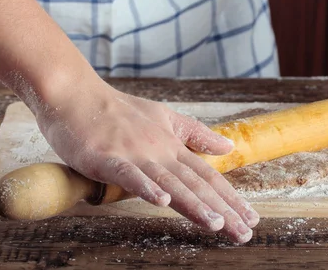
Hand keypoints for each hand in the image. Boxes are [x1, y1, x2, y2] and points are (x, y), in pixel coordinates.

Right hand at [33, 79, 257, 243]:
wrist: (77, 95)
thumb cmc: (118, 109)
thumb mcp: (165, 117)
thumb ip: (196, 134)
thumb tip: (229, 145)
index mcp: (172, 146)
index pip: (207, 175)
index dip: (230, 197)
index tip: (250, 217)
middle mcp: (160, 152)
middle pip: (195, 184)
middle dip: (222, 209)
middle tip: (244, 232)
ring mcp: (135, 155)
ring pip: (170, 183)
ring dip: (194, 204)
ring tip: (217, 224)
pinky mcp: (107, 158)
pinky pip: (129, 176)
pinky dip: (146, 188)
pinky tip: (161, 203)